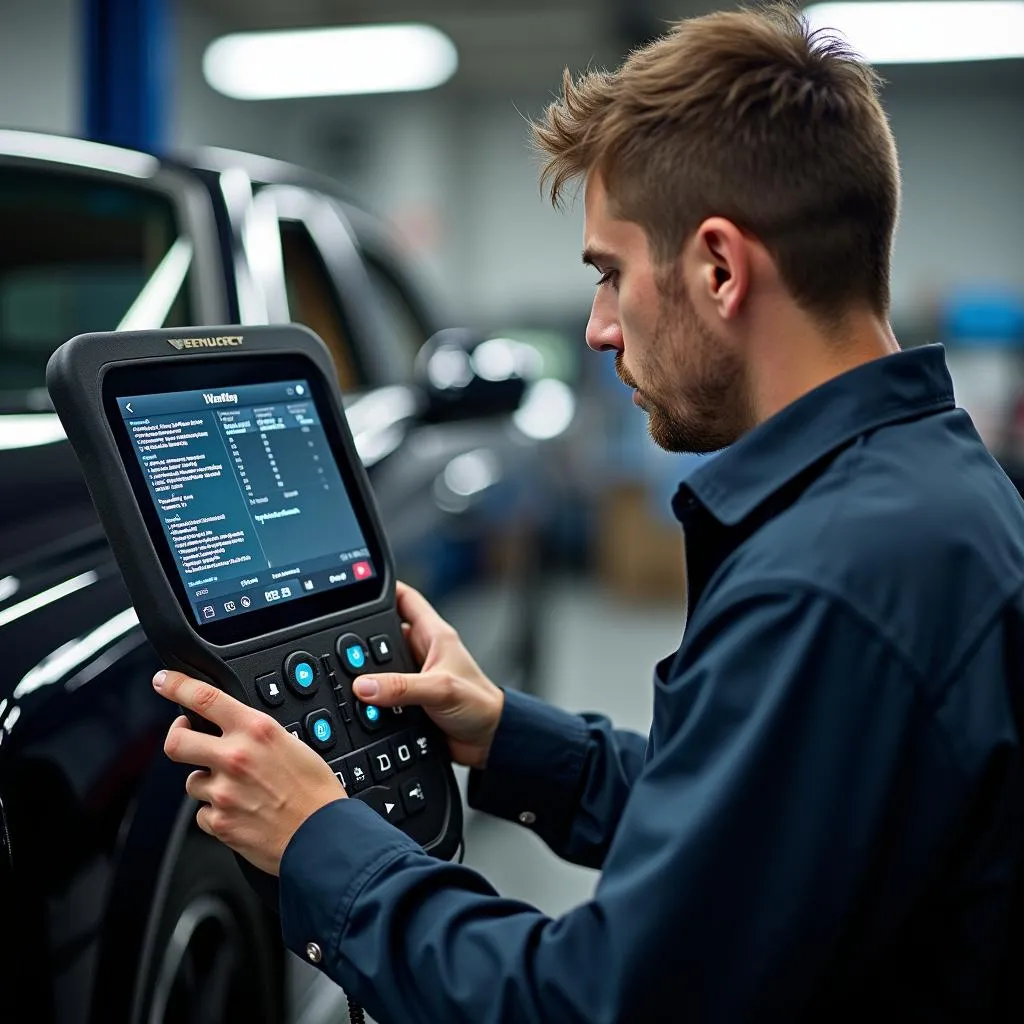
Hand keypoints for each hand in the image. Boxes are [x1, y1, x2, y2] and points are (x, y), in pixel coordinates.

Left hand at [153, 670, 344, 874]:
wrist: (322, 836)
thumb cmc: (316, 791)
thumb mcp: (292, 743)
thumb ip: (257, 735)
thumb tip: (236, 730)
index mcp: (256, 730)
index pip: (204, 698)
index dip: (176, 686)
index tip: (164, 682)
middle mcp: (235, 757)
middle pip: (176, 741)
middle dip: (178, 737)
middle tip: (187, 738)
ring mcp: (223, 792)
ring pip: (192, 782)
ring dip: (207, 783)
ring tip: (237, 789)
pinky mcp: (219, 823)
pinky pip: (202, 813)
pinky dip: (216, 813)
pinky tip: (240, 812)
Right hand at [352, 582, 504, 770]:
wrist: (488, 742)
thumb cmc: (481, 705)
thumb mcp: (440, 690)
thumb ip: (402, 687)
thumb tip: (365, 686)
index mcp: (434, 635)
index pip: (405, 599)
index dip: (383, 589)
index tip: (355, 587)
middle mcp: (422, 651)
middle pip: (383, 633)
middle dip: (362, 638)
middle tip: (339, 645)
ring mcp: (414, 675)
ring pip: (379, 664)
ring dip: (366, 672)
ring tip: (348, 677)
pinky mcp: (409, 699)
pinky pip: (381, 691)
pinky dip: (370, 697)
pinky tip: (360, 703)